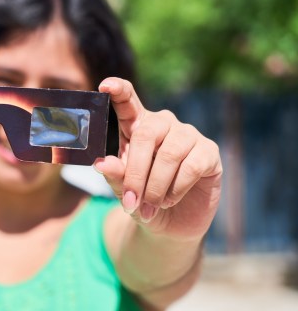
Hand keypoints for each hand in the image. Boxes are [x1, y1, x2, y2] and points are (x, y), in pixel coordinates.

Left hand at [94, 78, 221, 239]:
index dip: (118, 91)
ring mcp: (188, 135)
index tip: (105, 85)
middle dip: (135, 172)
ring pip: (169, 154)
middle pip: (146, 134)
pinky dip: (175, 189)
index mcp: (137, 127)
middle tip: (130, 202)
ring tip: (148, 208)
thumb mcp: (124, 191)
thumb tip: (102, 164)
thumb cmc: (142, 200)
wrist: (171, 224)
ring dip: (155, 187)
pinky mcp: (209, 152)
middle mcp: (163, 125)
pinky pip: (191, 167)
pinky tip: (169, 201)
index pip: (127, 102)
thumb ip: (115, 176)